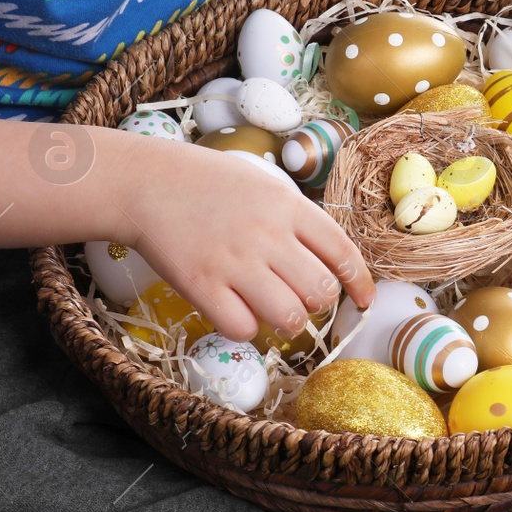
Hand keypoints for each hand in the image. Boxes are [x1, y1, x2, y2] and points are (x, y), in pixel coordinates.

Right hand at [120, 148, 374, 342]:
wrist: (146, 182)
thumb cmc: (209, 184)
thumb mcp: (265, 185)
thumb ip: (298, 220)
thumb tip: (332, 261)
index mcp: (288, 207)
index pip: (343, 252)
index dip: (361, 283)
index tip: (365, 299)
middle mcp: (267, 235)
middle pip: (320, 292)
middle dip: (318, 304)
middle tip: (302, 298)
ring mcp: (234, 261)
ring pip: (289, 317)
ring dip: (288, 323)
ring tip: (274, 311)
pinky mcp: (201, 284)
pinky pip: (242, 328)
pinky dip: (246, 329)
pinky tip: (237, 312)